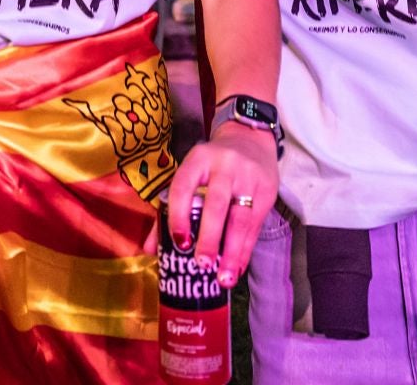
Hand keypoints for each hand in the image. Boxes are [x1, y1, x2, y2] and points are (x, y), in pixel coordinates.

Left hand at [165, 122, 278, 288]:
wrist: (251, 138)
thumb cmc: (212, 165)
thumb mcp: (191, 174)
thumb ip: (169, 209)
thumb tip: (149, 249)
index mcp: (198, 160)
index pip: (184, 186)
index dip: (179, 215)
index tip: (179, 243)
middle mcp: (224, 166)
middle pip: (216, 204)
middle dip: (209, 237)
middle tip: (202, 265)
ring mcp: (248, 178)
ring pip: (240, 218)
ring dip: (232, 251)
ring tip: (223, 278)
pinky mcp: (267, 191)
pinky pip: (255, 226)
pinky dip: (245, 250)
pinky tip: (237, 268)